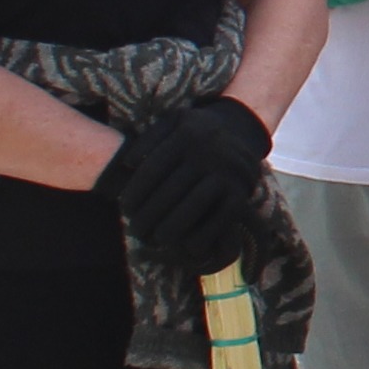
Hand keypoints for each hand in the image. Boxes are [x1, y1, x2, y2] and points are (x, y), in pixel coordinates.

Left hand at [103, 97, 269, 278]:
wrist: (243, 130)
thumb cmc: (197, 132)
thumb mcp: (174, 121)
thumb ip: (149, 138)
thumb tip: (128, 164)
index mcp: (187, 134)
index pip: (153, 170)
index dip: (135, 193)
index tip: (124, 209)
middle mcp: (209, 152)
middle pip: (170, 192)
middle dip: (148, 216)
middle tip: (135, 230)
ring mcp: (228, 172)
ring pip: (193, 207)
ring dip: (171, 229)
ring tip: (157, 240)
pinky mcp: (242, 192)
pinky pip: (221, 218)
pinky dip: (204, 235)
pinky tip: (188, 246)